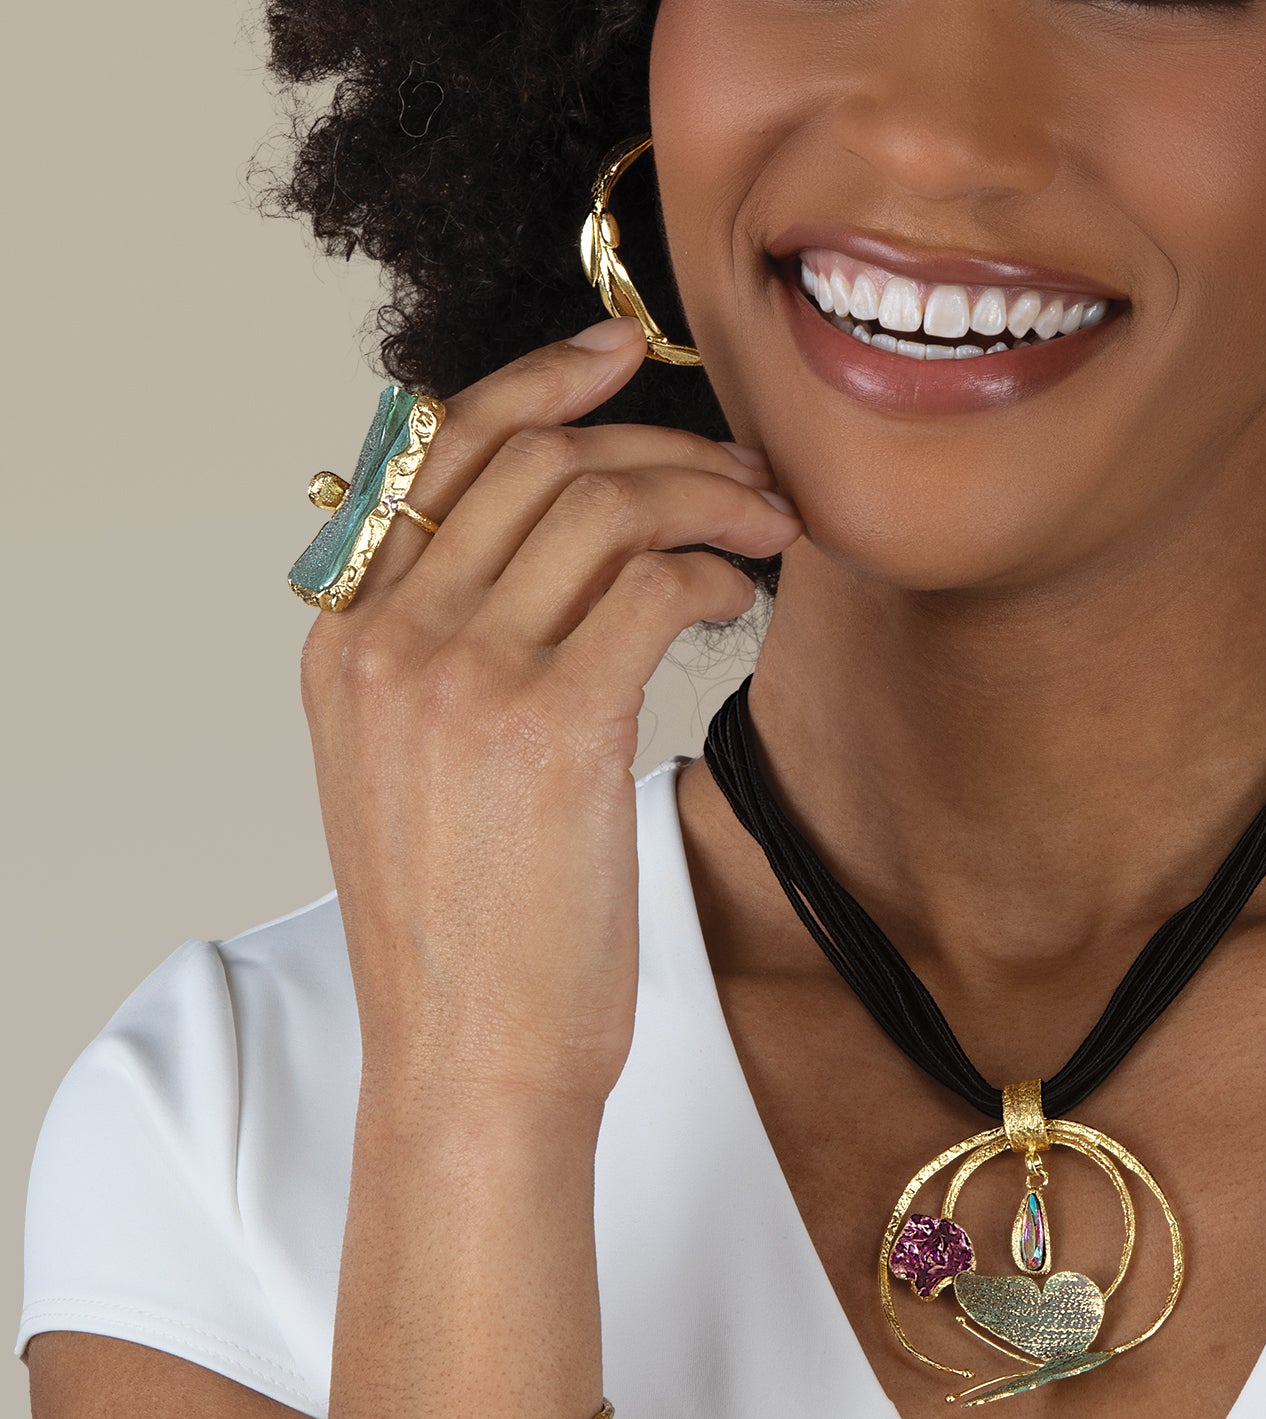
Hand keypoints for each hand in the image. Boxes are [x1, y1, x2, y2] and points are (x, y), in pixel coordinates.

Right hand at [300, 315, 801, 1108]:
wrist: (470, 1062)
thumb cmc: (469, 928)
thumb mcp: (416, 768)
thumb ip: (453, 648)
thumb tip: (567, 551)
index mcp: (345, 639)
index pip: (436, 454)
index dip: (538, 384)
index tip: (619, 356)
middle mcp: (388, 640)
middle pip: (537, 463)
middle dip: (662, 445)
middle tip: (747, 473)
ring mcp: (459, 679)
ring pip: (600, 508)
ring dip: (707, 499)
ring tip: (768, 531)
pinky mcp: (549, 727)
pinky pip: (652, 589)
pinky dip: (714, 574)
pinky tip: (740, 604)